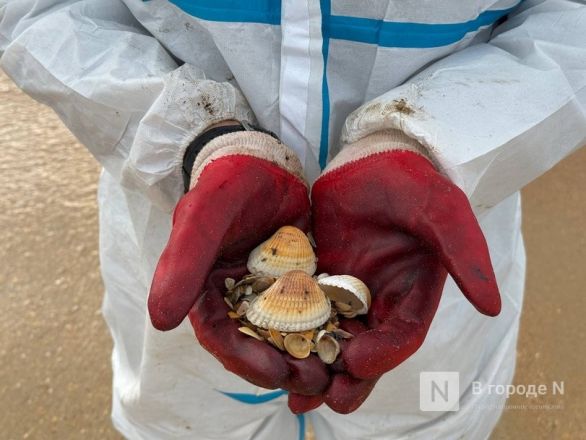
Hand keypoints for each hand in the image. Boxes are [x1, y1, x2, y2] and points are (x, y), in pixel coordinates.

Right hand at [148, 129, 328, 394]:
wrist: (262, 161)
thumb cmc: (227, 184)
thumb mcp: (204, 218)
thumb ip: (182, 263)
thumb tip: (160, 320)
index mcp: (207, 291)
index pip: (221, 336)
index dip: (245, 360)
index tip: (274, 374)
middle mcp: (237, 297)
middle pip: (257, 343)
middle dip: (282, 366)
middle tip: (314, 382)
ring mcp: (270, 290)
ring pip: (286, 334)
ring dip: (306, 354)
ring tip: (334, 370)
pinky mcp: (298, 280)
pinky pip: (312, 309)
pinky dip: (326, 327)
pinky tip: (348, 338)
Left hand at [290, 141, 500, 412]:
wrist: (373, 158)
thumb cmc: (412, 182)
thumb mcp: (441, 212)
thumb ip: (465, 254)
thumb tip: (492, 307)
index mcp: (412, 294)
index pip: (401, 335)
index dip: (383, 353)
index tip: (358, 362)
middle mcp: (379, 301)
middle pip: (364, 350)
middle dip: (346, 379)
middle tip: (321, 401)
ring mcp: (345, 293)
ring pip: (330, 339)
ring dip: (314, 367)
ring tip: (292, 394)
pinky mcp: (316, 279)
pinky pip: (301, 312)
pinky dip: (289, 333)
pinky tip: (268, 348)